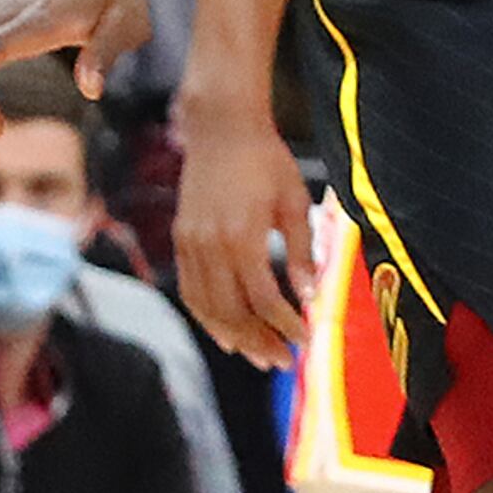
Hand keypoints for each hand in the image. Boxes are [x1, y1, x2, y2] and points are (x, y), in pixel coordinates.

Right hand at [172, 96, 315, 368]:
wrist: (222, 129)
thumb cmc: (267, 161)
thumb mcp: (295, 201)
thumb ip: (303, 250)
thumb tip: (312, 296)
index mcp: (242, 237)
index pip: (264, 299)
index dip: (285, 324)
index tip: (307, 340)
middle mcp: (210, 246)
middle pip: (232, 312)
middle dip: (259, 342)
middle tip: (283, 362)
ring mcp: (190, 245)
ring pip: (207, 308)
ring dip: (233, 337)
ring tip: (259, 356)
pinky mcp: (181, 240)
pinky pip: (190, 291)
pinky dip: (207, 317)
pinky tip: (226, 333)